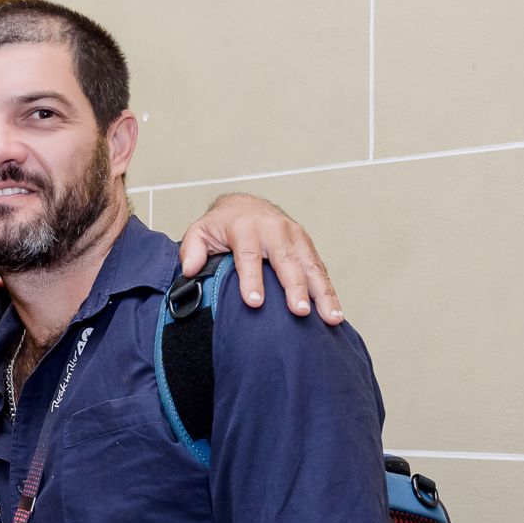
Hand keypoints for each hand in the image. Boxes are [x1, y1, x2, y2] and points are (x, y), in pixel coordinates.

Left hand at [177, 192, 342, 323]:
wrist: (245, 205)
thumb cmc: (222, 225)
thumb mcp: (200, 232)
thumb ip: (192, 250)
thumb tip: (189, 269)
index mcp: (245, 227)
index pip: (248, 256)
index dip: (251, 280)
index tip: (255, 302)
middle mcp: (273, 229)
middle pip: (286, 261)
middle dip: (294, 287)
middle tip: (299, 312)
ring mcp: (294, 235)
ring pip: (310, 265)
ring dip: (321, 292)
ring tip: (330, 317)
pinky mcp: (306, 244)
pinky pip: (319, 268)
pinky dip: (328, 290)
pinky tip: (334, 312)